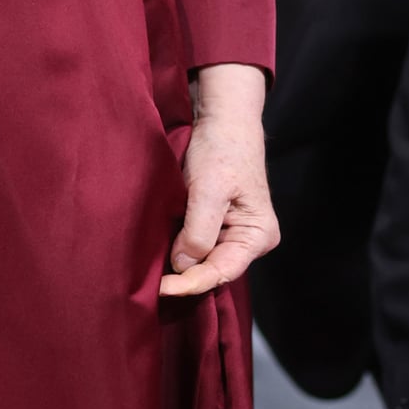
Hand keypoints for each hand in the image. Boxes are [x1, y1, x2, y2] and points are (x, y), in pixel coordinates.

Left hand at [158, 63, 277, 298]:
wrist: (223, 120)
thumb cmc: (222, 149)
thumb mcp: (209, 190)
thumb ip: (199, 232)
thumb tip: (182, 266)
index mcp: (258, 236)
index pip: (222, 272)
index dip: (190, 284)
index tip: (160, 288)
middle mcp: (249, 241)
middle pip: (212, 271)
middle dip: (183, 277)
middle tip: (150, 282)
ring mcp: (232, 234)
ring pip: (202, 261)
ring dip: (178, 264)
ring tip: (152, 271)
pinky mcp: (216, 226)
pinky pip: (196, 247)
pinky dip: (178, 249)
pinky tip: (160, 252)